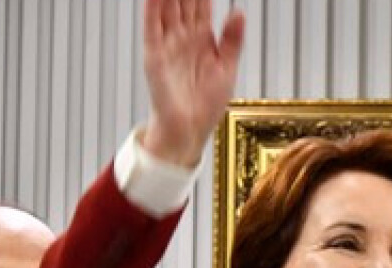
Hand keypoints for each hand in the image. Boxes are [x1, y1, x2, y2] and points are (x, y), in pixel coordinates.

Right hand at [141, 0, 243, 166]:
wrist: (191, 129)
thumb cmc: (207, 103)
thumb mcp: (227, 68)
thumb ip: (232, 40)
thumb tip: (238, 12)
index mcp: (202, 38)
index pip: (200, 2)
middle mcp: (183, 37)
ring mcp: (168, 44)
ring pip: (165, 7)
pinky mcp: (155, 57)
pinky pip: (152, 28)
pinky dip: (152, 10)